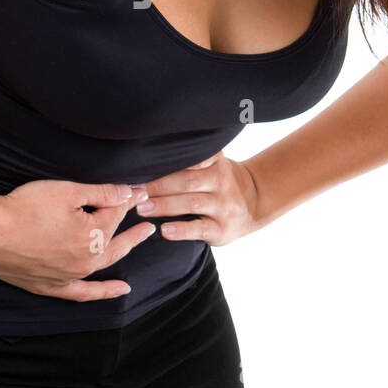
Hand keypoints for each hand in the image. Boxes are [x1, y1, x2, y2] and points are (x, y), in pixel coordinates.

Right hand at [0, 178, 155, 301]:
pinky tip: (119, 291)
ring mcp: (70, 276)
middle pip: (117, 240)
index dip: (127, 198)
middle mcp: (88, 260)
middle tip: (149, 217)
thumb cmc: (25, 207)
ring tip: (140, 240)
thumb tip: (127, 193)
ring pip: (106, 265)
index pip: (117, 212)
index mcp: (95, 235)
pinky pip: (83, 293)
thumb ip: (101, 193)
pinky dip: (103, 292)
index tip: (137, 189)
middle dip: (134, 227)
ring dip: (125, 250)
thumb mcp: (67, 191)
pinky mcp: (51, 286)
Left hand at [132, 151, 260, 245]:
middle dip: (158, 185)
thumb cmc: (218, 181)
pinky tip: (165, 230)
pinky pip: (200, 228)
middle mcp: (221, 180)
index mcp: (214, 161)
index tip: (140, 166)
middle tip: (135, 190)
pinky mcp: (222, 228)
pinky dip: (181, 230)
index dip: (164, 162)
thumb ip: (187, 160)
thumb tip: (144, 159)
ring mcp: (223, 205)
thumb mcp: (210, 164)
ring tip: (142, 209)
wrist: (253, 204)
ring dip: (164, 205)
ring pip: (191, 203)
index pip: (190, 157)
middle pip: (186, 180)